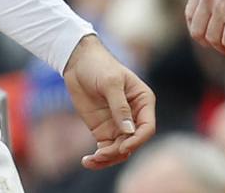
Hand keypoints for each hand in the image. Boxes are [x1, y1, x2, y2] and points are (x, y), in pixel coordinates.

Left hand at [62, 35, 156, 169]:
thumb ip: (119, 106)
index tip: (122, 147)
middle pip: (133, 142)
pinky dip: (99, 158)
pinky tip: (88, 161)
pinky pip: (105, 149)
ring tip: (91, 160)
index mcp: (143, 101)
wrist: (77, 62)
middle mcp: (134, 116)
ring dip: (108, 159)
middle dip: (119, 151)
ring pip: (120, 150)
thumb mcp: (110, 82)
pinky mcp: (103, 130)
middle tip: (100, 154)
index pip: (147, 128)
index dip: (137, 140)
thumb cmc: (99, 65)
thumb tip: (128, 131)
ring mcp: (118, 125)